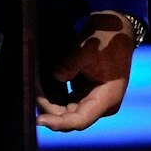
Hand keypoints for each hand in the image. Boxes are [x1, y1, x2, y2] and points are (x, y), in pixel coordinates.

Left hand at [37, 11, 134, 131]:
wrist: (116, 28)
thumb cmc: (106, 38)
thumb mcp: (88, 49)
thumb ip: (71, 64)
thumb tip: (56, 76)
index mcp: (107, 98)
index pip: (81, 119)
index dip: (59, 122)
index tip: (40, 120)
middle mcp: (103, 104)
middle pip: (73, 118)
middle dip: (52, 112)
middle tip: (33, 98)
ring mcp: (95, 100)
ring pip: (69, 113)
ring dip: (52, 107)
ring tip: (36, 95)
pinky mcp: (88, 94)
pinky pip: (70, 103)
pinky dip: (56, 100)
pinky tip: (42, 92)